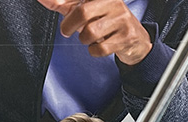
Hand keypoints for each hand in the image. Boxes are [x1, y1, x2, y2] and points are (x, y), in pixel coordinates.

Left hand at [37, 0, 151, 64]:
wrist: (135, 39)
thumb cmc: (105, 22)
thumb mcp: (85, 10)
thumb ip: (64, 4)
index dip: (62, 2)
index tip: (52, 3)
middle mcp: (112, 2)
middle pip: (82, 12)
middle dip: (69, 26)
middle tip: (66, 31)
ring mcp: (122, 18)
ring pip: (90, 33)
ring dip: (84, 40)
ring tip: (90, 38)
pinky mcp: (127, 36)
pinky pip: (100, 48)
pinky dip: (94, 51)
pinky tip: (100, 45)